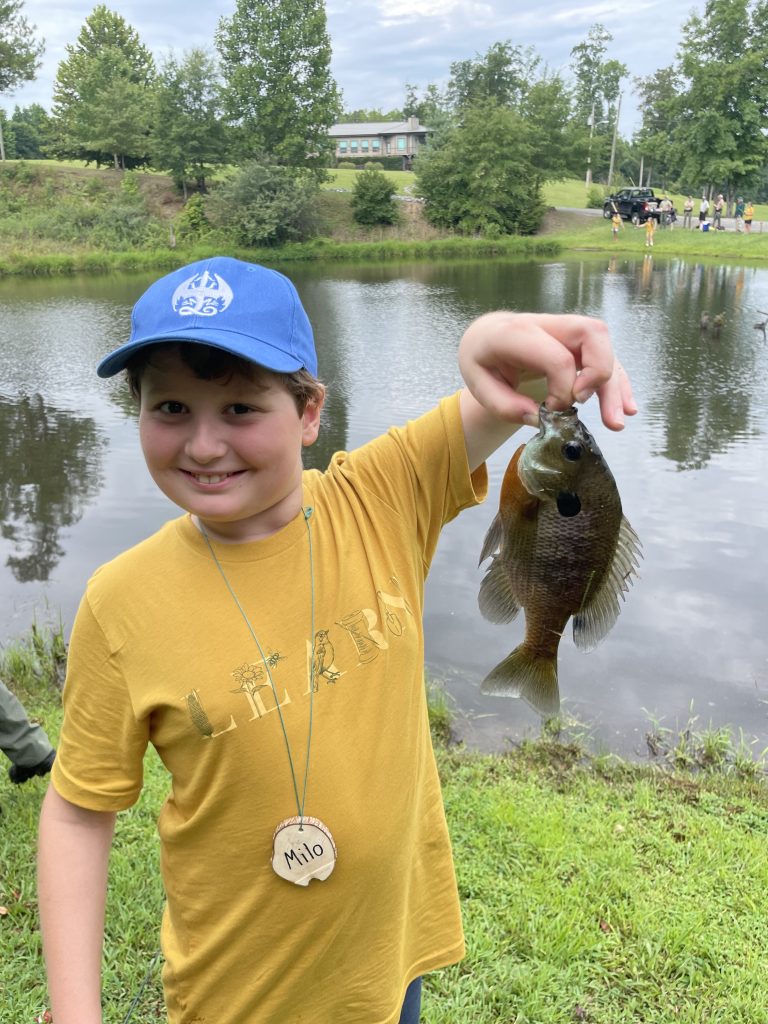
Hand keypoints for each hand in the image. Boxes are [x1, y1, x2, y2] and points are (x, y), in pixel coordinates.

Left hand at [458, 311, 636, 431]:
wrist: (486, 338)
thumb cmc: (483, 360)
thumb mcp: (477, 383)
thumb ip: (504, 404)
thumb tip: (539, 419)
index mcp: (517, 331)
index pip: (557, 357)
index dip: (562, 389)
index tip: (549, 411)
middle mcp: (547, 324)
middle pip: (591, 333)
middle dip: (599, 372)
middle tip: (582, 403)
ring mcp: (567, 331)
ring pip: (605, 346)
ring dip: (614, 385)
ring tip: (615, 423)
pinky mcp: (578, 345)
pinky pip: (606, 358)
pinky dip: (618, 383)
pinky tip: (627, 408)